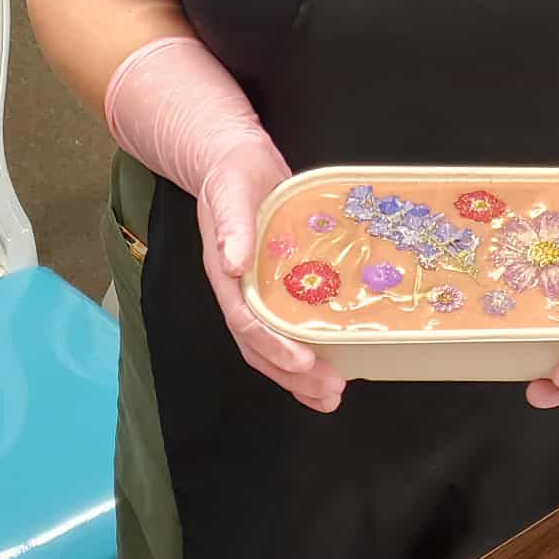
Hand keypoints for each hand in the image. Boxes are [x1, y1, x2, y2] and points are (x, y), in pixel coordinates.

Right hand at [197, 143, 345, 413]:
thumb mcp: (230, 191)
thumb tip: (233, 263)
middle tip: (329, 391)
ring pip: (274, 346)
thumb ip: (231, 225)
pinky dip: (308, 352)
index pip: (245, 321)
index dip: (273, 346)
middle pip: (260, 347)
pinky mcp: (278, 287)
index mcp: (225, 275)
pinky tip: (332, 368)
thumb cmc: (232, 176)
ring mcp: (258, 293)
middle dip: (292, 375)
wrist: (237, 162)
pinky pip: (289, 327)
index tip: (302, 361)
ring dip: (301, 376)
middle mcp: (240, 292)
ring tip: (331, 396)